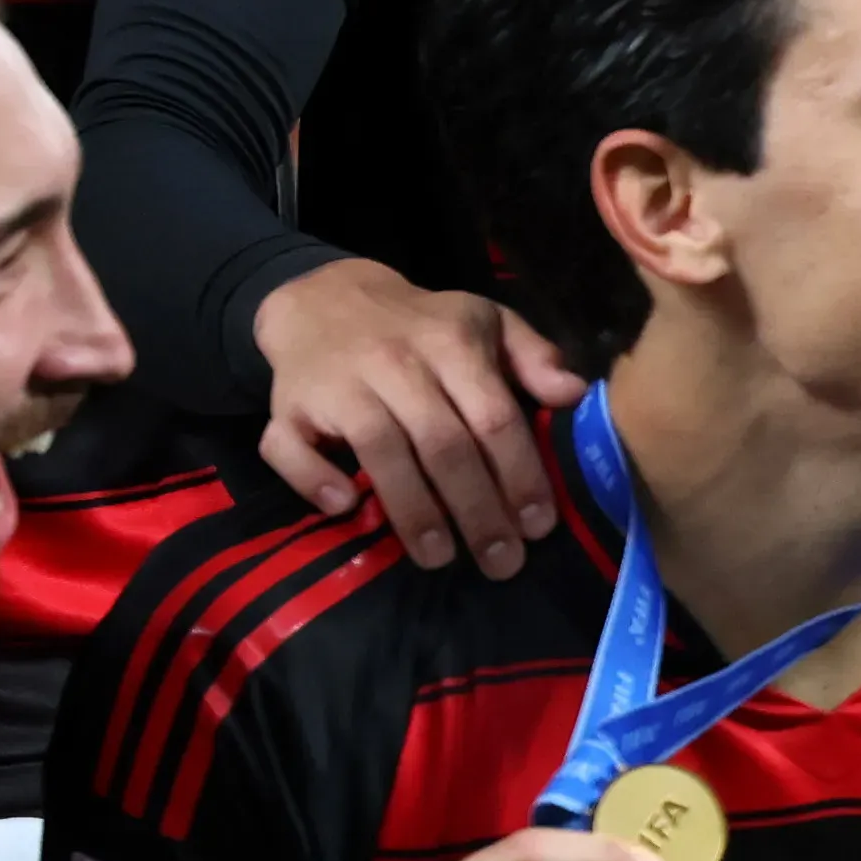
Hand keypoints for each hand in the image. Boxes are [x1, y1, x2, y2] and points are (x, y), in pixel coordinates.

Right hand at [252, 260, 580, 577]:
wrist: (322, 299)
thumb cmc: (421, 326)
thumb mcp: (485, 323)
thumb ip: (534, 356)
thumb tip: (576, 393)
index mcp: (451, 343)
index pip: (493, 417)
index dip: (519, 474)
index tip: (538, 526)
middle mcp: (395, 362)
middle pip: (442, 443)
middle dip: (476, 509)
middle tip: (500, 562)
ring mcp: (337, 384)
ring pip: (378, 448)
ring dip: (411, 509)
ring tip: (439, 557)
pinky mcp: (284, 404)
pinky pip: (288, 446)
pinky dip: (314, 478)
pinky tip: (345, 507)